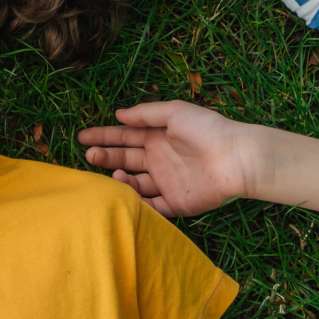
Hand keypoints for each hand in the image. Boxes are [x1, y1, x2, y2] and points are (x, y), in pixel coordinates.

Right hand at [78, 101, 257, 218]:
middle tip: (89, 156)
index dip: (103, 136)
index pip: (124, 137)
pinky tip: (124, 195)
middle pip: (125, 159)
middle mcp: (158, 160)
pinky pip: (151, 206)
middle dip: (105, 157)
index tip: (82, 137)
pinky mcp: (176, 203)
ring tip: (112, 175)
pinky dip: (136, 203)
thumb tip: (118, 114)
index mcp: (157, 137)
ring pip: (134, 184)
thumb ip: (145, 114)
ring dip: (119, 179)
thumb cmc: (207, 129)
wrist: (236, 158)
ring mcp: (166, 182)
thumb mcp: (174, 112)